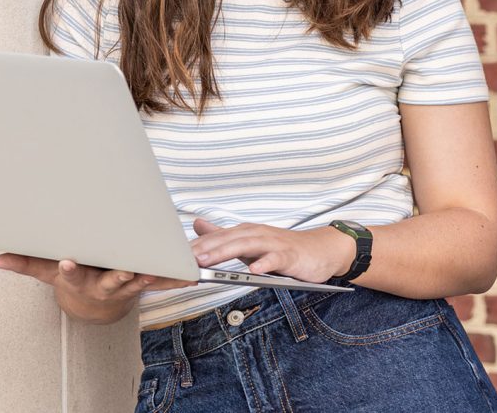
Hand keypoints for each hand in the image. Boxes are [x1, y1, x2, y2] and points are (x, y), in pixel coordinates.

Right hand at [0, 254, 192, 323]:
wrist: (94, 302)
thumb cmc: (73, 278)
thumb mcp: (47, 272)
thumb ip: (25, 264)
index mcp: (80, 279)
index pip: (72, 274)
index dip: (70, 270)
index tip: (67, 262)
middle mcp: (103, 284)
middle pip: (110, 280)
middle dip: (118, 275)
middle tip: (126, 270)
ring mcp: (124, 284)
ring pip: (139, 280)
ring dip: (151, 276)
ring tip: (161, 270)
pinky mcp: (141, 281)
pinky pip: (159, 280)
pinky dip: (173, 276)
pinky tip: (188, 274)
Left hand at [189, 218, 356, 283]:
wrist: (322, 250)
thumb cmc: (285, 249)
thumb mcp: (251, 242)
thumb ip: (224, 236)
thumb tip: (198, 226)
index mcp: (246, 233)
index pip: (217, 239)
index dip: (196, 248)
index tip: (175, 257)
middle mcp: (257, 234)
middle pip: (227, 239)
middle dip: (205, 249)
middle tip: (184, 259)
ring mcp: (274, 243)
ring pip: (247, 246)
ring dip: (226, 252)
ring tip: (208, 262)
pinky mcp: (290, 255)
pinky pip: (276, 258)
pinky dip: (265, 263)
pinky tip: (254, 270)